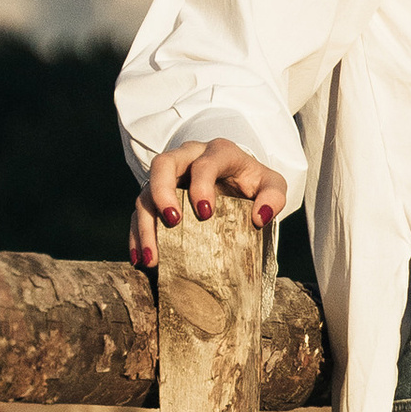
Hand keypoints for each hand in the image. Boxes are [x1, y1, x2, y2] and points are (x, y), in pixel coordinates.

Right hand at [128, 141, 288, 268]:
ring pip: (145, 191)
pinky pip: (140, 212)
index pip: (204, 163)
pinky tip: (140, 258)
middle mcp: (187, 158)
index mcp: (217, 152)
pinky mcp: (156, 196)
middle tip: (171, 221)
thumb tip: (259, 217)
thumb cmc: (253, 182)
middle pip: (163, 165)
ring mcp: (168, 177)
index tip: (206, 213)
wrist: (235, 179)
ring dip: (146, 224)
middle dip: (162, 193)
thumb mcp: (272, 184)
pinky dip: (137, 235)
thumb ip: (274, 196)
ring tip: (151, 257)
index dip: (202, 185)